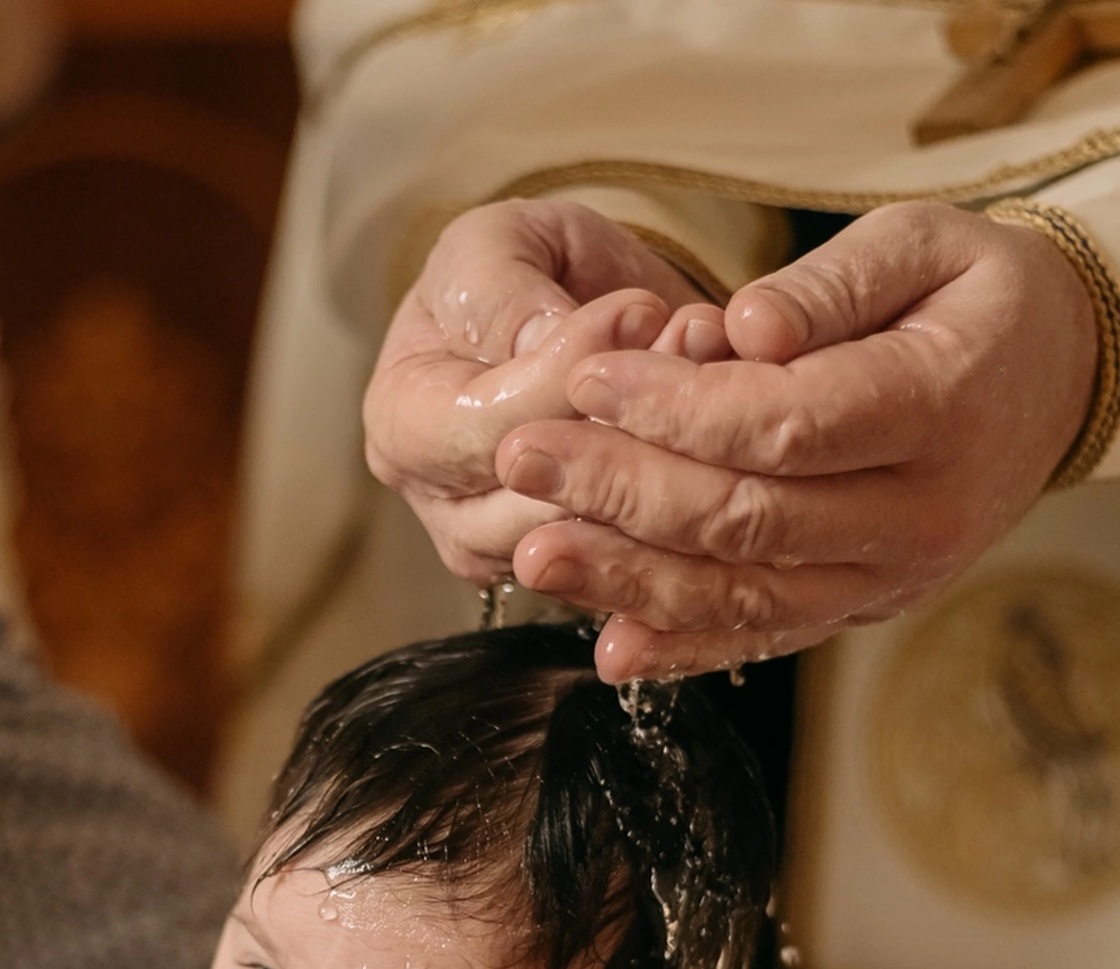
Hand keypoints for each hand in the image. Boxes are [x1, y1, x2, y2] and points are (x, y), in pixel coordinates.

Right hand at [363, 198, 695, 580]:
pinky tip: (716, 427)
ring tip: (709, 370)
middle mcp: (441, 504)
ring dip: (664, 458)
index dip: (563, 377)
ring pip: (593, 537)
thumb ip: (502, 291)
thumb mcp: (496, 244)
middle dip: (626, 423)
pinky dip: (684, 495)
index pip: (481, 429)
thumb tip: (537, 344)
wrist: (564, 320)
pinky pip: (634, 556)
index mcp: (403, 423)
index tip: (638, 310)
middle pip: (537, 497)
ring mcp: (501, 550)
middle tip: (693, 338)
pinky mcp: (569, 574)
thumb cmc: (515, 275)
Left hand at [496, 200, 1098, 677]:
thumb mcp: (928, 242)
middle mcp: (921, 513)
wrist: (1059, 380)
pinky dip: (684, 650)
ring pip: (746, 593)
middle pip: (749, 518)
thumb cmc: (978, 297)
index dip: (675, 409)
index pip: (785, 424)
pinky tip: (607, 648)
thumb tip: (736, 329)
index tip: (586, 380)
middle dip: (623, 492)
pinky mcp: (863, 608)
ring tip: (533, 553)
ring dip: (630, 581)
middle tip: (524, 460)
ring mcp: (893, 577)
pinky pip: (766, 636)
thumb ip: (830, 285)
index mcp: (942, 405)